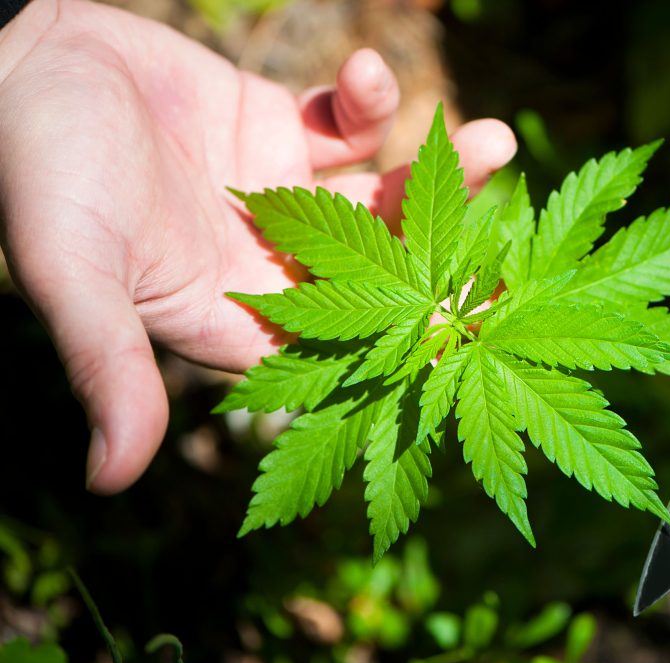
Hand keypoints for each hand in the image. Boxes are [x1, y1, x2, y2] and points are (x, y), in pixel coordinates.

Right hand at [0, 0, 515, 491]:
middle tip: (507, 233)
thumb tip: (106, 480)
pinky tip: (373, 70)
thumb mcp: (73, 271)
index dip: (403, 346)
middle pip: (381, 273)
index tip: (471, 333)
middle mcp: (269, 263)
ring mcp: (285, 197)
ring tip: (499, 140)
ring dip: (438, 173)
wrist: (24, 61)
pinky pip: (345, 123)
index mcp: (234, 314)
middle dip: (447, 251)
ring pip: (381, 198)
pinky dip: (369, 100)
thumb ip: (107, 364)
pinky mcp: (281, 130)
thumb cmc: (36, 170)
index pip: (337, 348)